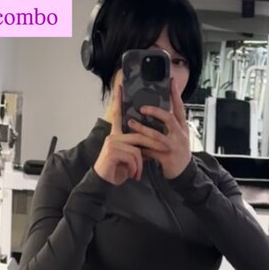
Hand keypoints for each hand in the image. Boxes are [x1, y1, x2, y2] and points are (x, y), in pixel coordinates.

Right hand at [93, 70, 169, 185]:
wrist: (103, 182)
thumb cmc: (117, 170)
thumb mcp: (130, 157)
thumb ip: (138, 146)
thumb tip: (151, 141)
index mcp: (116, 134)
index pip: (118, 115)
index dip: (118, 101)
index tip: (120, 87)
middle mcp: (113, 136)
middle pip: (139, 134)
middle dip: (153, 144)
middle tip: (164, 151)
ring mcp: (112, 142)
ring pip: (137, 148)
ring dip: (141, 163)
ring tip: (139, 173)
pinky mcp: (112, 151)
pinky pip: (133, 156)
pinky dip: (136, 168)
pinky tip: (133, 175)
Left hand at [126, 78, 191, 179]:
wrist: (184, 173)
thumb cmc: (178, 152)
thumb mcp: (178, 136)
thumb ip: (169, 125)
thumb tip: (156, 111)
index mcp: (182, 127)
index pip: (180, 108)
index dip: (176, 95)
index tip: (171, 82)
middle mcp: (180, 135)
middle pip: (169, 119)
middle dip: (155, 112)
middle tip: (142, 108)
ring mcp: (173, 146)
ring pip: (157, 135)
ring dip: (142, 129)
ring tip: (131, 122)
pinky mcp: (166, 157)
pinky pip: (151, 151)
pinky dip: (141, 148)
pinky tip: (133, 145)